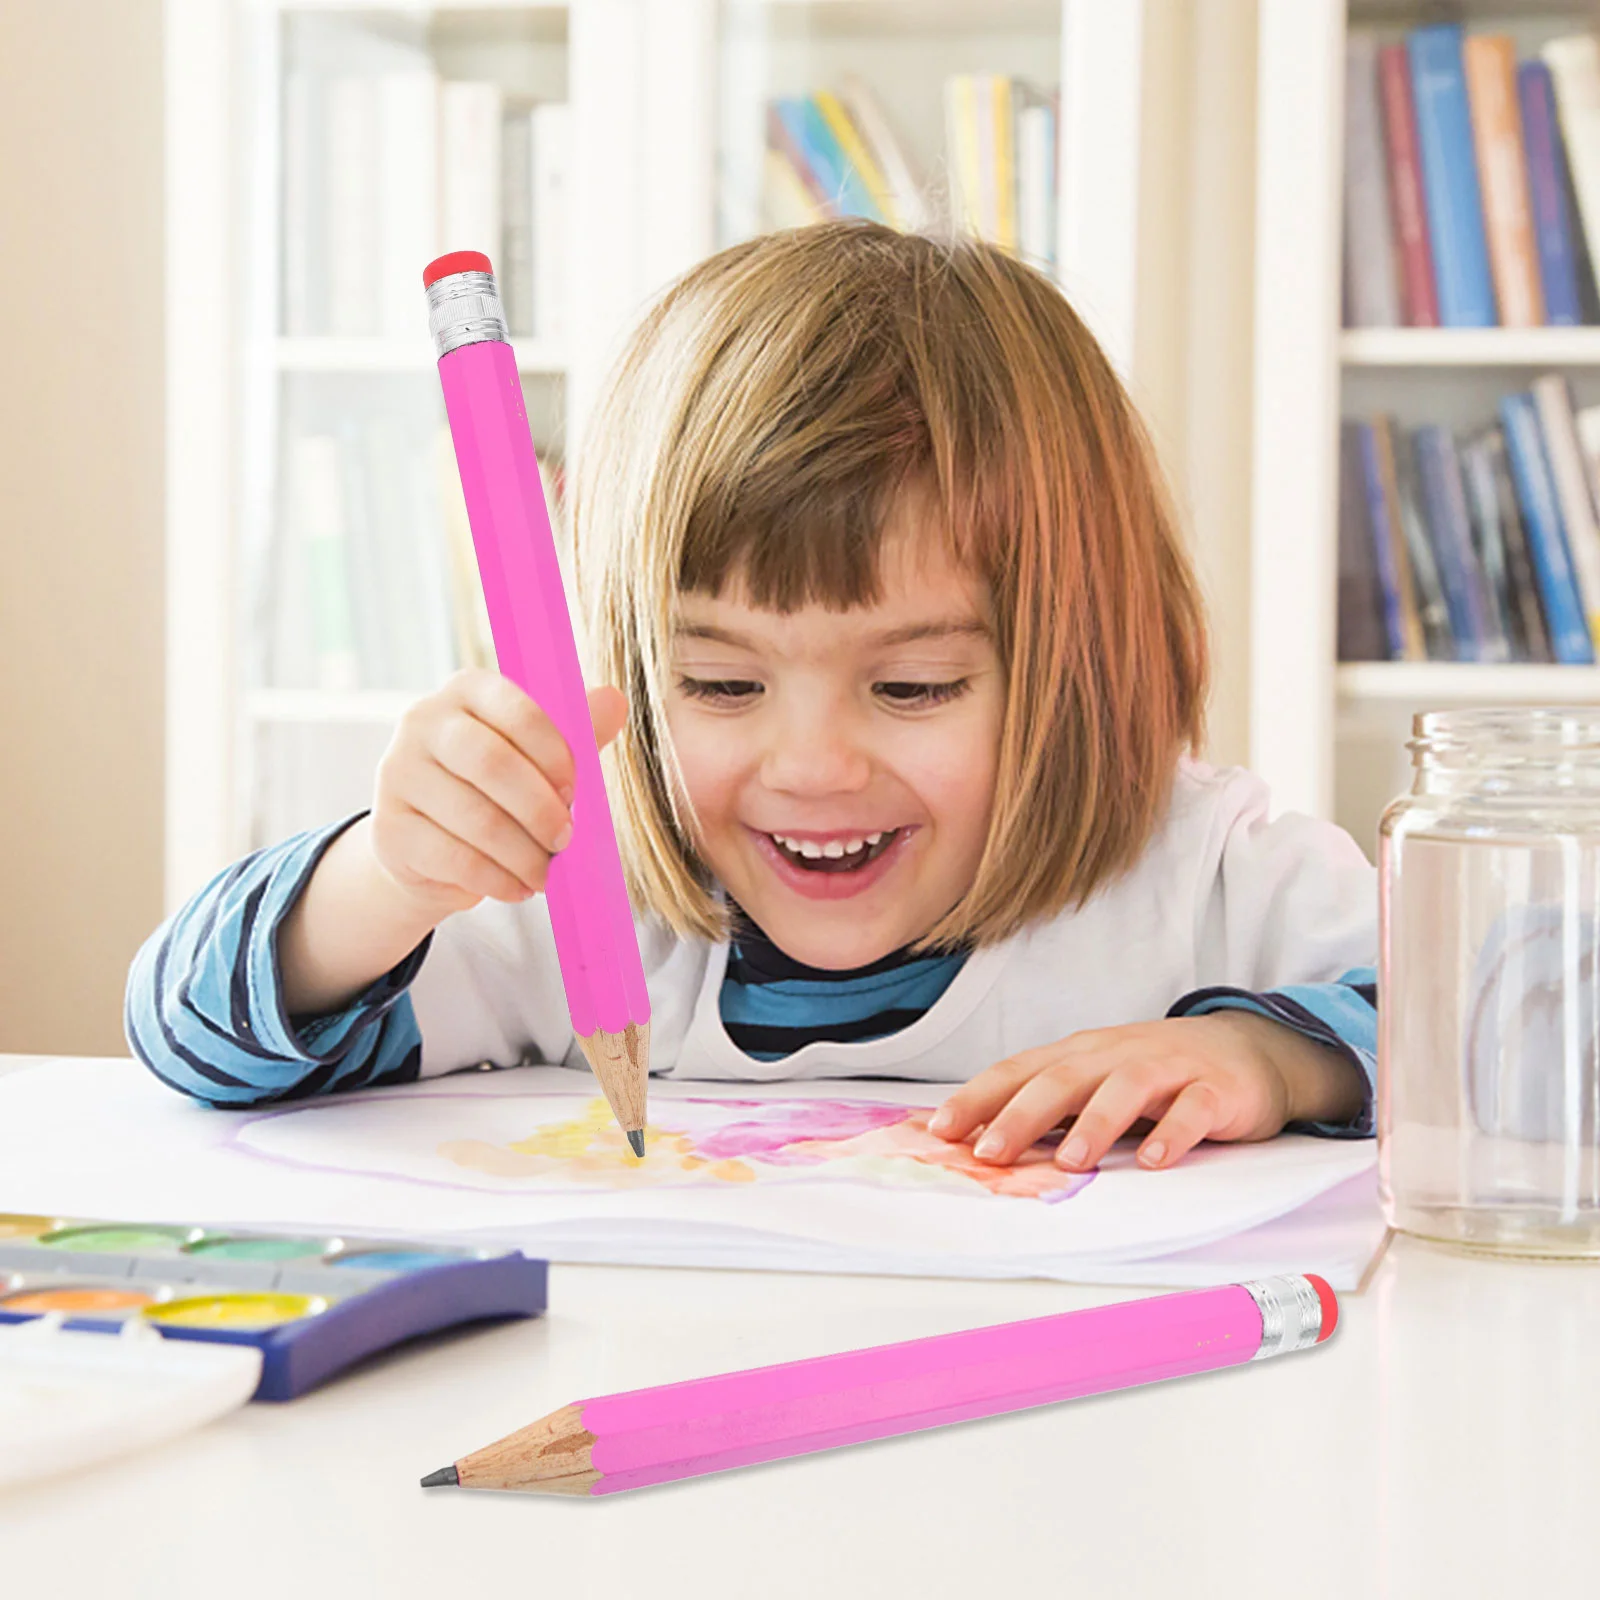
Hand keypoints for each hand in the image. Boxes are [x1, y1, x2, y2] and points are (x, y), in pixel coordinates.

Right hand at [366, 668, 628, 921]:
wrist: (430, 846)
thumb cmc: (495, 789)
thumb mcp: (537, 755)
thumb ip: (575, 731)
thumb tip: (615, 700)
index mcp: (467, 690)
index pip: (518, 710)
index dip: (555, 754)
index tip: (574, 791)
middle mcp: (423, 722)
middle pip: (491, 763)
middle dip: (540, 809)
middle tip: (566, 839)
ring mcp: (398, 773)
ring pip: (476, 818)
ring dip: (524, 854)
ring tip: (546, 872)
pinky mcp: (389, 828)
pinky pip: (455, 858)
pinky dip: (498, 880)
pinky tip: (519, 887)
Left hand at [926, 1012, 1362, 1170]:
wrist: (1246, 1049)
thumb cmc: (1155, 1074)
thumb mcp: (1096, 1081)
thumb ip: (1049, 1107)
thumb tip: (980, 1142)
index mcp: (1080, 1055)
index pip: (1019, 1072)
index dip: (978, 1098)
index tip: (939, 1130)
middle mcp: (1116, 1055)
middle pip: (1062, 1079)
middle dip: (1021, 1115)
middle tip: (990, 1152)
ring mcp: (1167, 1068)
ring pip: (1125, 1089)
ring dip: (1094, 1124)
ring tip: (1070, 1161)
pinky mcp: (1214, 1089)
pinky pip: (1192, 1110)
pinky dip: (1173, 1133)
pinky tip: (1154, 1160)